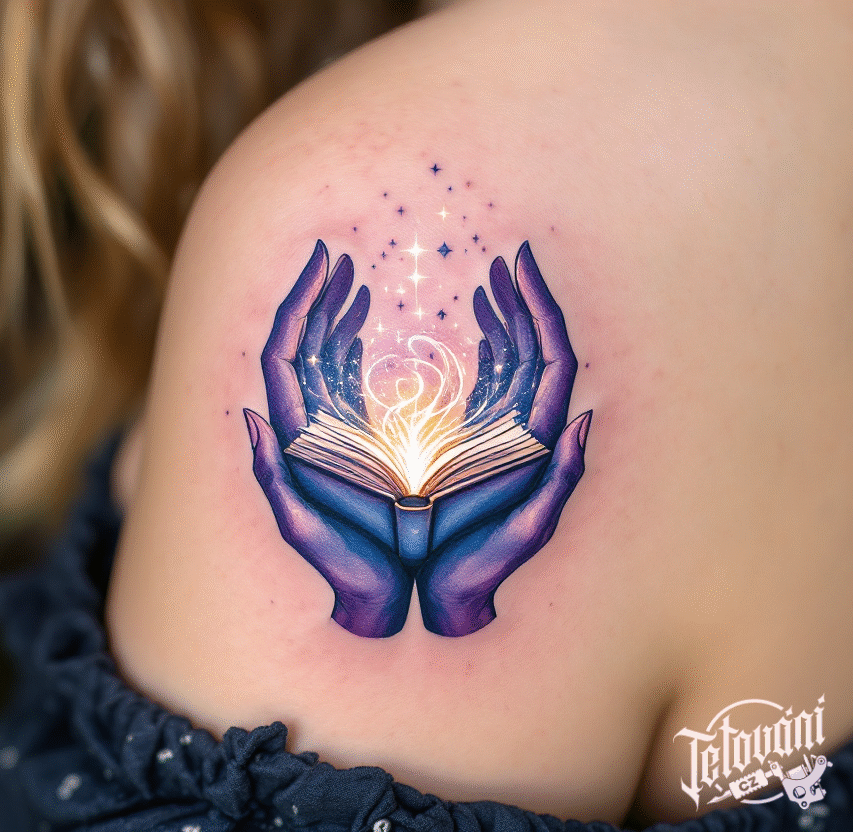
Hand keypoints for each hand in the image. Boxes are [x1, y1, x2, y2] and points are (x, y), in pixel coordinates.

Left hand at [246, 241, 410, 636]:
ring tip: (356, 285)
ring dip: (335, 319)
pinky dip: (353, 351)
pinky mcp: (350, 445)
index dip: (300, 301)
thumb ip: (270, 474)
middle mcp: (305, 426)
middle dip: (318, 298)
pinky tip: (367, 335)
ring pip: (323, 360)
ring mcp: (328, 432)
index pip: (285, 352)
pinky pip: (344, 386)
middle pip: (302, 344)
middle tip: (342, 261)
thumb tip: (245, 414)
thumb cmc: (343, 566)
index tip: (324, 259)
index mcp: (292, 435)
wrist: (372, 598)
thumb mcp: (299, 524)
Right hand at [419, 242, 588, 636]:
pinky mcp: (482, 442)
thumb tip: (587, 419)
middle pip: (534, 351)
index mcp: (538, 442)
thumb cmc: (483, 566)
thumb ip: (559, 480)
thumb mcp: (527, 530)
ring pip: (512, 363)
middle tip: (504, 263)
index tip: (520, 263)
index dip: (539, 308)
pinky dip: (486, 352)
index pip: (550, 358)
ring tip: (489, 284)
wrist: (453, 592)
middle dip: (521, 303)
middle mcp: (527, 429)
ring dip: (504, 321)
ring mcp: (504, 432)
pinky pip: (491, 385)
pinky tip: (478, 332)